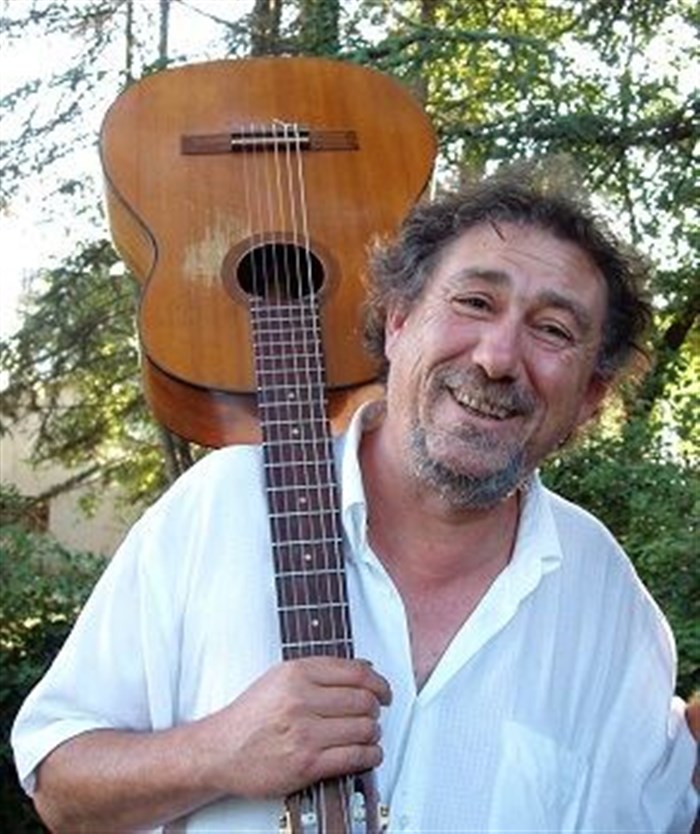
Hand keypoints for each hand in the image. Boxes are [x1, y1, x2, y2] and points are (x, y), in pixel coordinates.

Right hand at [194, 656, 391, 799]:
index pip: (356, 672)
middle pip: (364, 700)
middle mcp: (301, 700)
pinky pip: (355, 757)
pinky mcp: (307, 763)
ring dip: (373, 733)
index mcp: (296, 673)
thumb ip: (321, 670)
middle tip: (373, 713)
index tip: (384, 690)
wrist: (221, 750)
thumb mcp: (280, 677)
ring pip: (364, 728)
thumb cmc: (250, 715)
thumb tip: (364, 667)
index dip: (378, 682)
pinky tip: (367, 752)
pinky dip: (370, 755)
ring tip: (368, 733)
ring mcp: (305, 732)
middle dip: (375, 708)